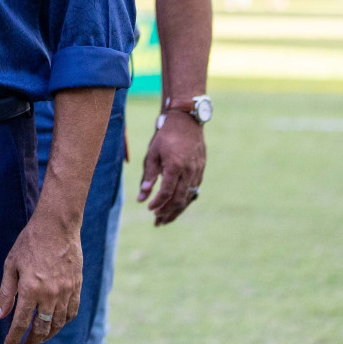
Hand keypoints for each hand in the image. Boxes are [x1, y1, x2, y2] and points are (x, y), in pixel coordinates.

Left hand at [0, 211, 81, 343]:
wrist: (57, 227)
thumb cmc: (29, 243)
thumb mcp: (11, 265)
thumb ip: (6, 293)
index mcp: (30, 289)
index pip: (20, 323)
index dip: (14, 338)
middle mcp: (50, 295)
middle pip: (41, 328)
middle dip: (31, 341)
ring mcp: (66, 292)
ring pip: (57, 324)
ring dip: (47, 335)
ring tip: (38, 338)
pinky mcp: (76, 287)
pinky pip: (71, 313)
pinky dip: (62, 322)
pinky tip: (55, 324)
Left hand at [138, 112, 205, 226]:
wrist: (186, 122)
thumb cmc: (165, 136)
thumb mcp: (152, 154)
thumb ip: (148, 176)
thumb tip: (141, 197)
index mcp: (175, 167)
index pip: (166, 192)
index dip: (157, 203)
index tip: (149, 209)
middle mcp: (189, 172)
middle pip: (179, 199)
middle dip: (167, 212)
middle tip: (157, 221)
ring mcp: (197, 172)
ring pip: (188, 197)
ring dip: (176, 210)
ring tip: (165, 220)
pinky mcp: (201, 171)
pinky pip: (193, 191)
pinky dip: (184, 201)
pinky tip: (177, 206)